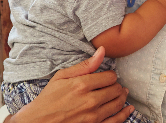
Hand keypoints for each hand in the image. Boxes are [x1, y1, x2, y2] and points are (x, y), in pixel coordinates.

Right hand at [6, 47, 131, 122]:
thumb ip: (85, 65)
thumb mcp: (62, 77)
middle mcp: (90, 100)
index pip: (109, 76)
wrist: (37, 122)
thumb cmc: (48, 99)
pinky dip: (124, 114)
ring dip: (122, 97)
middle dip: (116, 86)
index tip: (107, 77)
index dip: (110, 75)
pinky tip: (128, 109)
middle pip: (115, 89)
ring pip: (117, 104)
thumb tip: (102, 51)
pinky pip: (115, 121)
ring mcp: (93, 116)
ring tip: (122, 93)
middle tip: (114, 85)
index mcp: (82, 85)